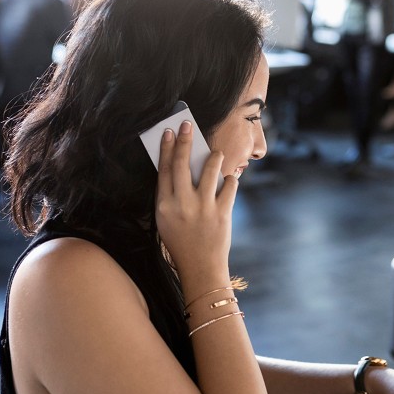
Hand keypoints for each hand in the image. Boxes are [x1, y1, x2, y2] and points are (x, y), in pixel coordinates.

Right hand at [155, 122, 236, 287]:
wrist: (201, 268)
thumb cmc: (181, 243)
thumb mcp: (165, 221)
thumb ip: (170, 196)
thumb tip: (178, 166)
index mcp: (164, 206)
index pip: (164, 169)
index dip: (166, 148)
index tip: (169, 131)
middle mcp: (182, 204)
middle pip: (182, 163)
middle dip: (185, 140)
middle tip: (187, 124)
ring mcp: (203, 208)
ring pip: (209, 169)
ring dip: (214, 157)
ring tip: (216, 153)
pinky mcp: (222, 213)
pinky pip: (229, 185)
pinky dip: (230, 179)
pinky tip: (229, 180)